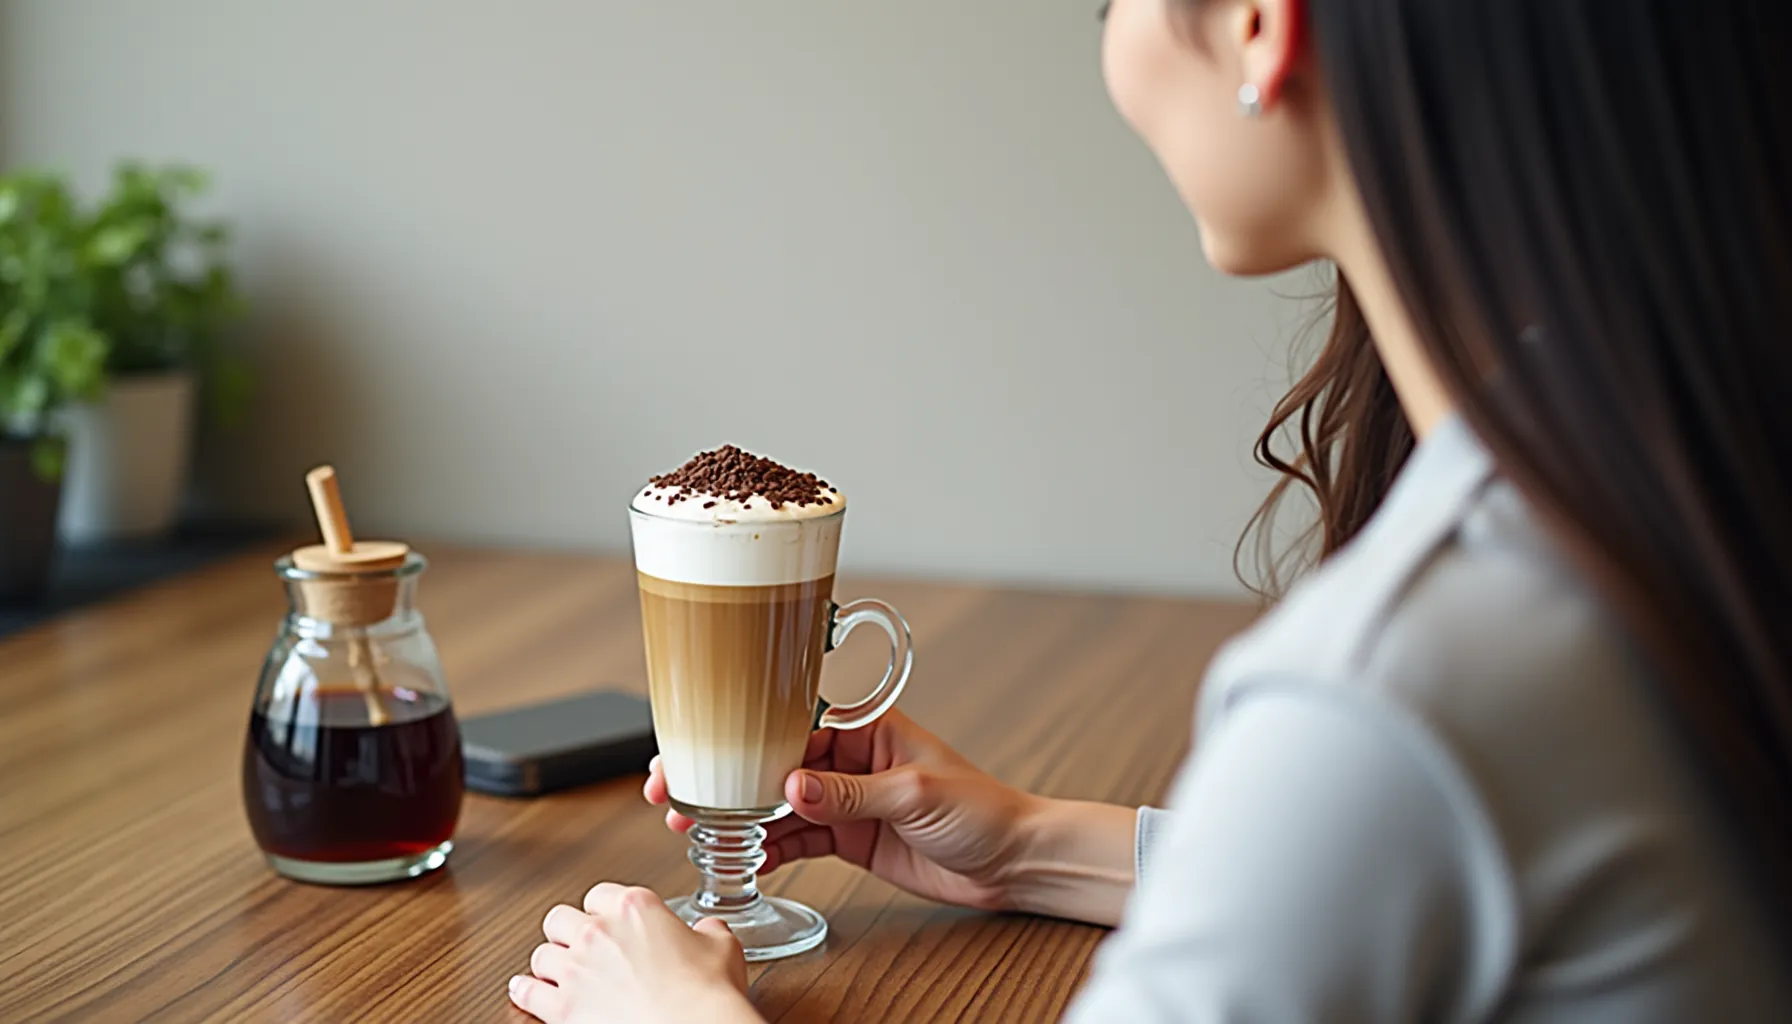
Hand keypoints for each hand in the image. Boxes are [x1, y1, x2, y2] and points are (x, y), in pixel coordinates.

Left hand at [509, 883, 758, 1023]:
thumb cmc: (706, 992)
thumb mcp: (721, 946)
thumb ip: (707, 930)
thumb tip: (706, 930)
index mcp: (634, 907)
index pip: (600, 894)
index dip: (603, 909)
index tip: (607, 921)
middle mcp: (598, 932)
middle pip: (560, 919)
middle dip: (569, 932)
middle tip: (580, 945)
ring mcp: (577, 969)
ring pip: (541, 954)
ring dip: (550, 962)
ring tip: (558, 971)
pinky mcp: (563, 1007)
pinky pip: (527, 992)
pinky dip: (526, 990)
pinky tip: (526, 990)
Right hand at [644, 709, 1040, 911]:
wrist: (1014, 861)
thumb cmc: (983, 809)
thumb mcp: (916, 794)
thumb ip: (851, 793)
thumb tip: (792, 787)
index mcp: (867, 727)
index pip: (791, 724)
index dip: (743, 736)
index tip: (702, 747)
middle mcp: (850, 759)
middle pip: (771, 762)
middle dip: (723, 776)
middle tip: (674, 790)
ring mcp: (847, 799)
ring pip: (777, 803)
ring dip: (737, 815)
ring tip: (692, 825)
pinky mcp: (851, 837)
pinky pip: (798, 838)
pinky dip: (768, 847)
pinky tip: (740, 854)